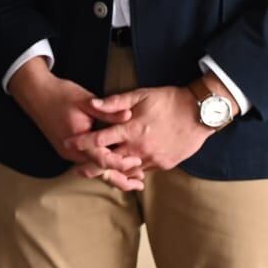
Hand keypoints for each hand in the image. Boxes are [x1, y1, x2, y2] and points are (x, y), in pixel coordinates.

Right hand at [8, 58, 143, 191]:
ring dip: (113, 173)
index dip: (122, 163)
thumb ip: (108, 111)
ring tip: (133, 178)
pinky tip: (115, 165)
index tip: (138, 162)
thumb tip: (129, 116)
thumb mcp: (86, 101)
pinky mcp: (68, 150)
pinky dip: (103, 166)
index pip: (103, 160)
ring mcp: (68, 153)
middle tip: (140, 183)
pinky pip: (88, 162)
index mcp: (77, 141)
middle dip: (120, 178)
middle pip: (99, 172)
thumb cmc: (60, 94)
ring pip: (93, 169)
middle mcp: (72, 152)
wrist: (35, 93)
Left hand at [65, 85, 213, 175]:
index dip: (82, 143)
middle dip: (93, 165)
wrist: (200, 114)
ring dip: (112, 171)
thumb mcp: (141, 95)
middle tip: (78, 169)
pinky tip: (124, 170)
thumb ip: (116, 102)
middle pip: (110, 161)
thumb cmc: (168, 100)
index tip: (68, 144)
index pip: (100, 140)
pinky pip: (142, 171)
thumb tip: (93, 103)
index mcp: (131, 129)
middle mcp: (139, 148)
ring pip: (126, 171)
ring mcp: (152, 159)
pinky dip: (131, 172)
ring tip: (98, 172)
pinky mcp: (163, 165)